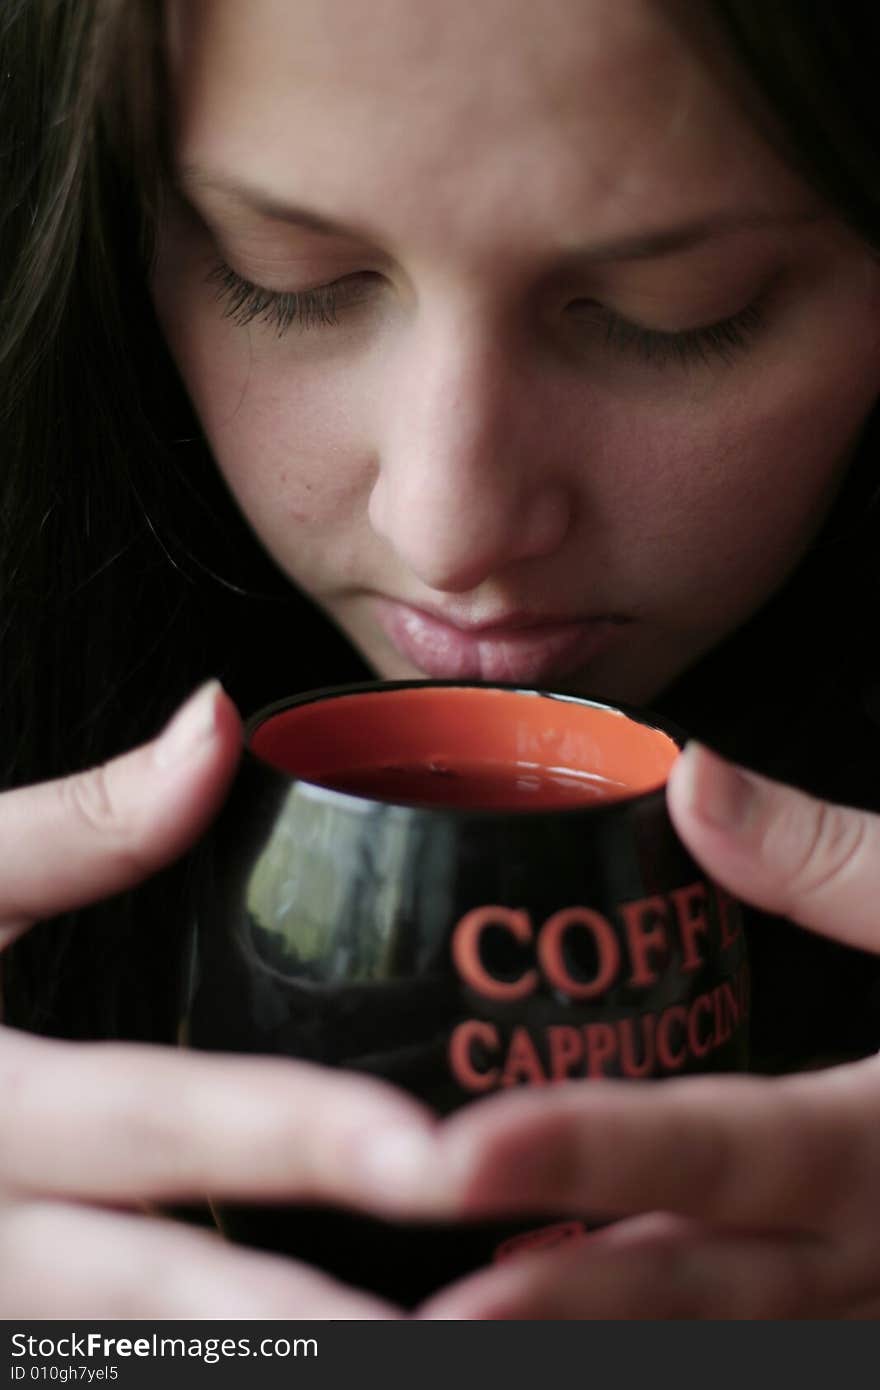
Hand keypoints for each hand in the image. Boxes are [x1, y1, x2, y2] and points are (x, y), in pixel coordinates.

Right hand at [0, 683, 436, 1316]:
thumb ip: (74, 825)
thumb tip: (218, 721)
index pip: (157, 1124)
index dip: (296, 1139)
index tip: (437, 1155)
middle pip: (163, 1306)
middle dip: (322, 1330)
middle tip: (485, 1337)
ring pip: (137, 1366)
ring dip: (283, 1365)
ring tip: (441, 1359)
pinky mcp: (7, 1319)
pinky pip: (100, 1363)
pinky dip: (215, 1364)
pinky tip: (308, 1349)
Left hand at [407, 744, 879, 1318]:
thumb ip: (840, 864)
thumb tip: (694, 780)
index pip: (723, 1151)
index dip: (596, 1156)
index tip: (463, 1155)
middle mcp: (873, 1251)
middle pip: (689, 1290)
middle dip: (545, 1309)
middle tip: (402, 1317)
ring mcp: (867, 1303)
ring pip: (709, 1342)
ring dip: (579, 1339)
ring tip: (439, 1331)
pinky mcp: (860, 1308)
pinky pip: (743, 1339)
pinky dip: (650, 1334)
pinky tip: (554, 1311)